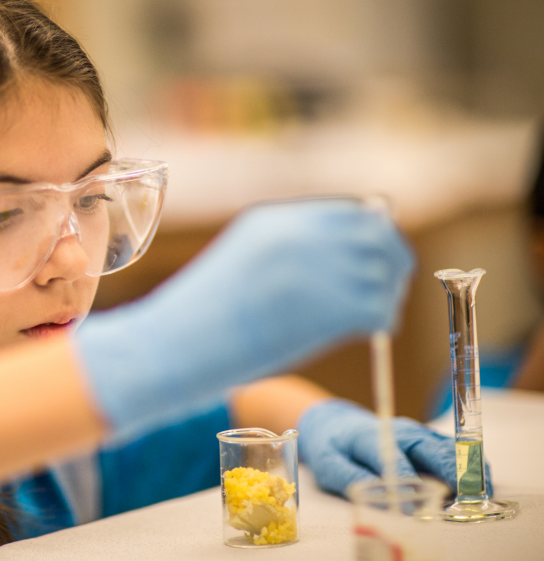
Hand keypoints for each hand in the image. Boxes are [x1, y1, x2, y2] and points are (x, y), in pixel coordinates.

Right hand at [74, 199, 414, 438]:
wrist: (169, 347)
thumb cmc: (200, 318)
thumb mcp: (242, 262)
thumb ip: (289, 251)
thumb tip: (347, 261)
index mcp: (274, 219)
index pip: (352, 213)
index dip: (376, 238)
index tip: (382, 261)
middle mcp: (295, 234)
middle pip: (376, 236)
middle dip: (391, 263)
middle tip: (389, 292)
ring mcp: (309, 268)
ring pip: (382, 272)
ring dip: (387, 295)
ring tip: (375, 319)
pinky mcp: (320, 308)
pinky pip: (377, 307)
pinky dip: (382, 321)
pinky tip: (372, 333)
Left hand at [297, 399, 492, 496]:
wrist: (335, 423)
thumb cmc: (331, 447)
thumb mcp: (328, 464)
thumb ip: (350, 478)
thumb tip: (377, 499)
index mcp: (370, 436)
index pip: (392, 456)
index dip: (406, 480)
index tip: (418, 505)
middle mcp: (398, 432)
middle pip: (428, 447)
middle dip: (449, 469)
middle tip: (467, 495)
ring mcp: (415, 433)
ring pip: (444, 447)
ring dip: (464, 467)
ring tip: (480, 491)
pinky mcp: (425, 439)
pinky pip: (449, 449)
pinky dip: (466, 462)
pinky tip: (479, 480)